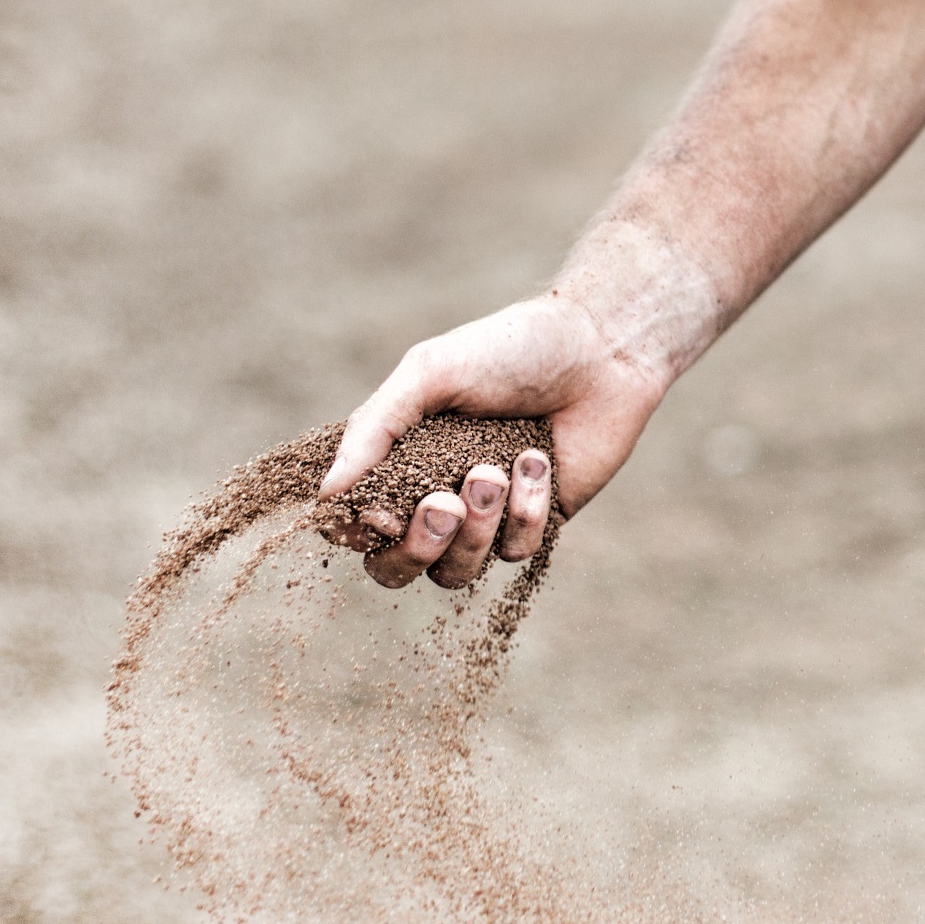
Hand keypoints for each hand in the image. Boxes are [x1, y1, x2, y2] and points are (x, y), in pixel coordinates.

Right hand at [318, 289, 674, 588]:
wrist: (597, 351)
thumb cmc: (506, 351)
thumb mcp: (429, 374)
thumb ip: (375, 430)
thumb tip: (327, 494)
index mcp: (396, 461)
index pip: (353, 525)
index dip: (356, 534)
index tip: (380, 513)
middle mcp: (434, 496)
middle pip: (397, 569)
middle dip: (418, 547)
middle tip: (445, 504)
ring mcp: (485, 518)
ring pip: (458, 572)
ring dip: (476, 527)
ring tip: (495, 471)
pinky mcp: (536, 524)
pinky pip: (516, 550)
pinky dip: (526, 509)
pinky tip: (538, 459)